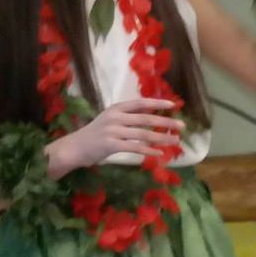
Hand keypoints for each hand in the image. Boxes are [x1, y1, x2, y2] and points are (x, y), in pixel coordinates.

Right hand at [51, 97, 184, 169]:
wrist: (73, 148)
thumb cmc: (93, 135)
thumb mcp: (109, 120)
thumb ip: (126, 118)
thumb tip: (149, 120)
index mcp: (116, 109)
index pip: (140, 103)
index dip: (157, 103)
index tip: (173, 104)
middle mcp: (115, 117)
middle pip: (146, 118)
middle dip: (166, 122)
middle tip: (182, 126)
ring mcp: (113, 131)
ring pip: (143, 134)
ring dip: (162, 138)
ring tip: (175, 141)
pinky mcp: (110, 145)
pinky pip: (135, 147)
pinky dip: (149, 150)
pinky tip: (159, 153)